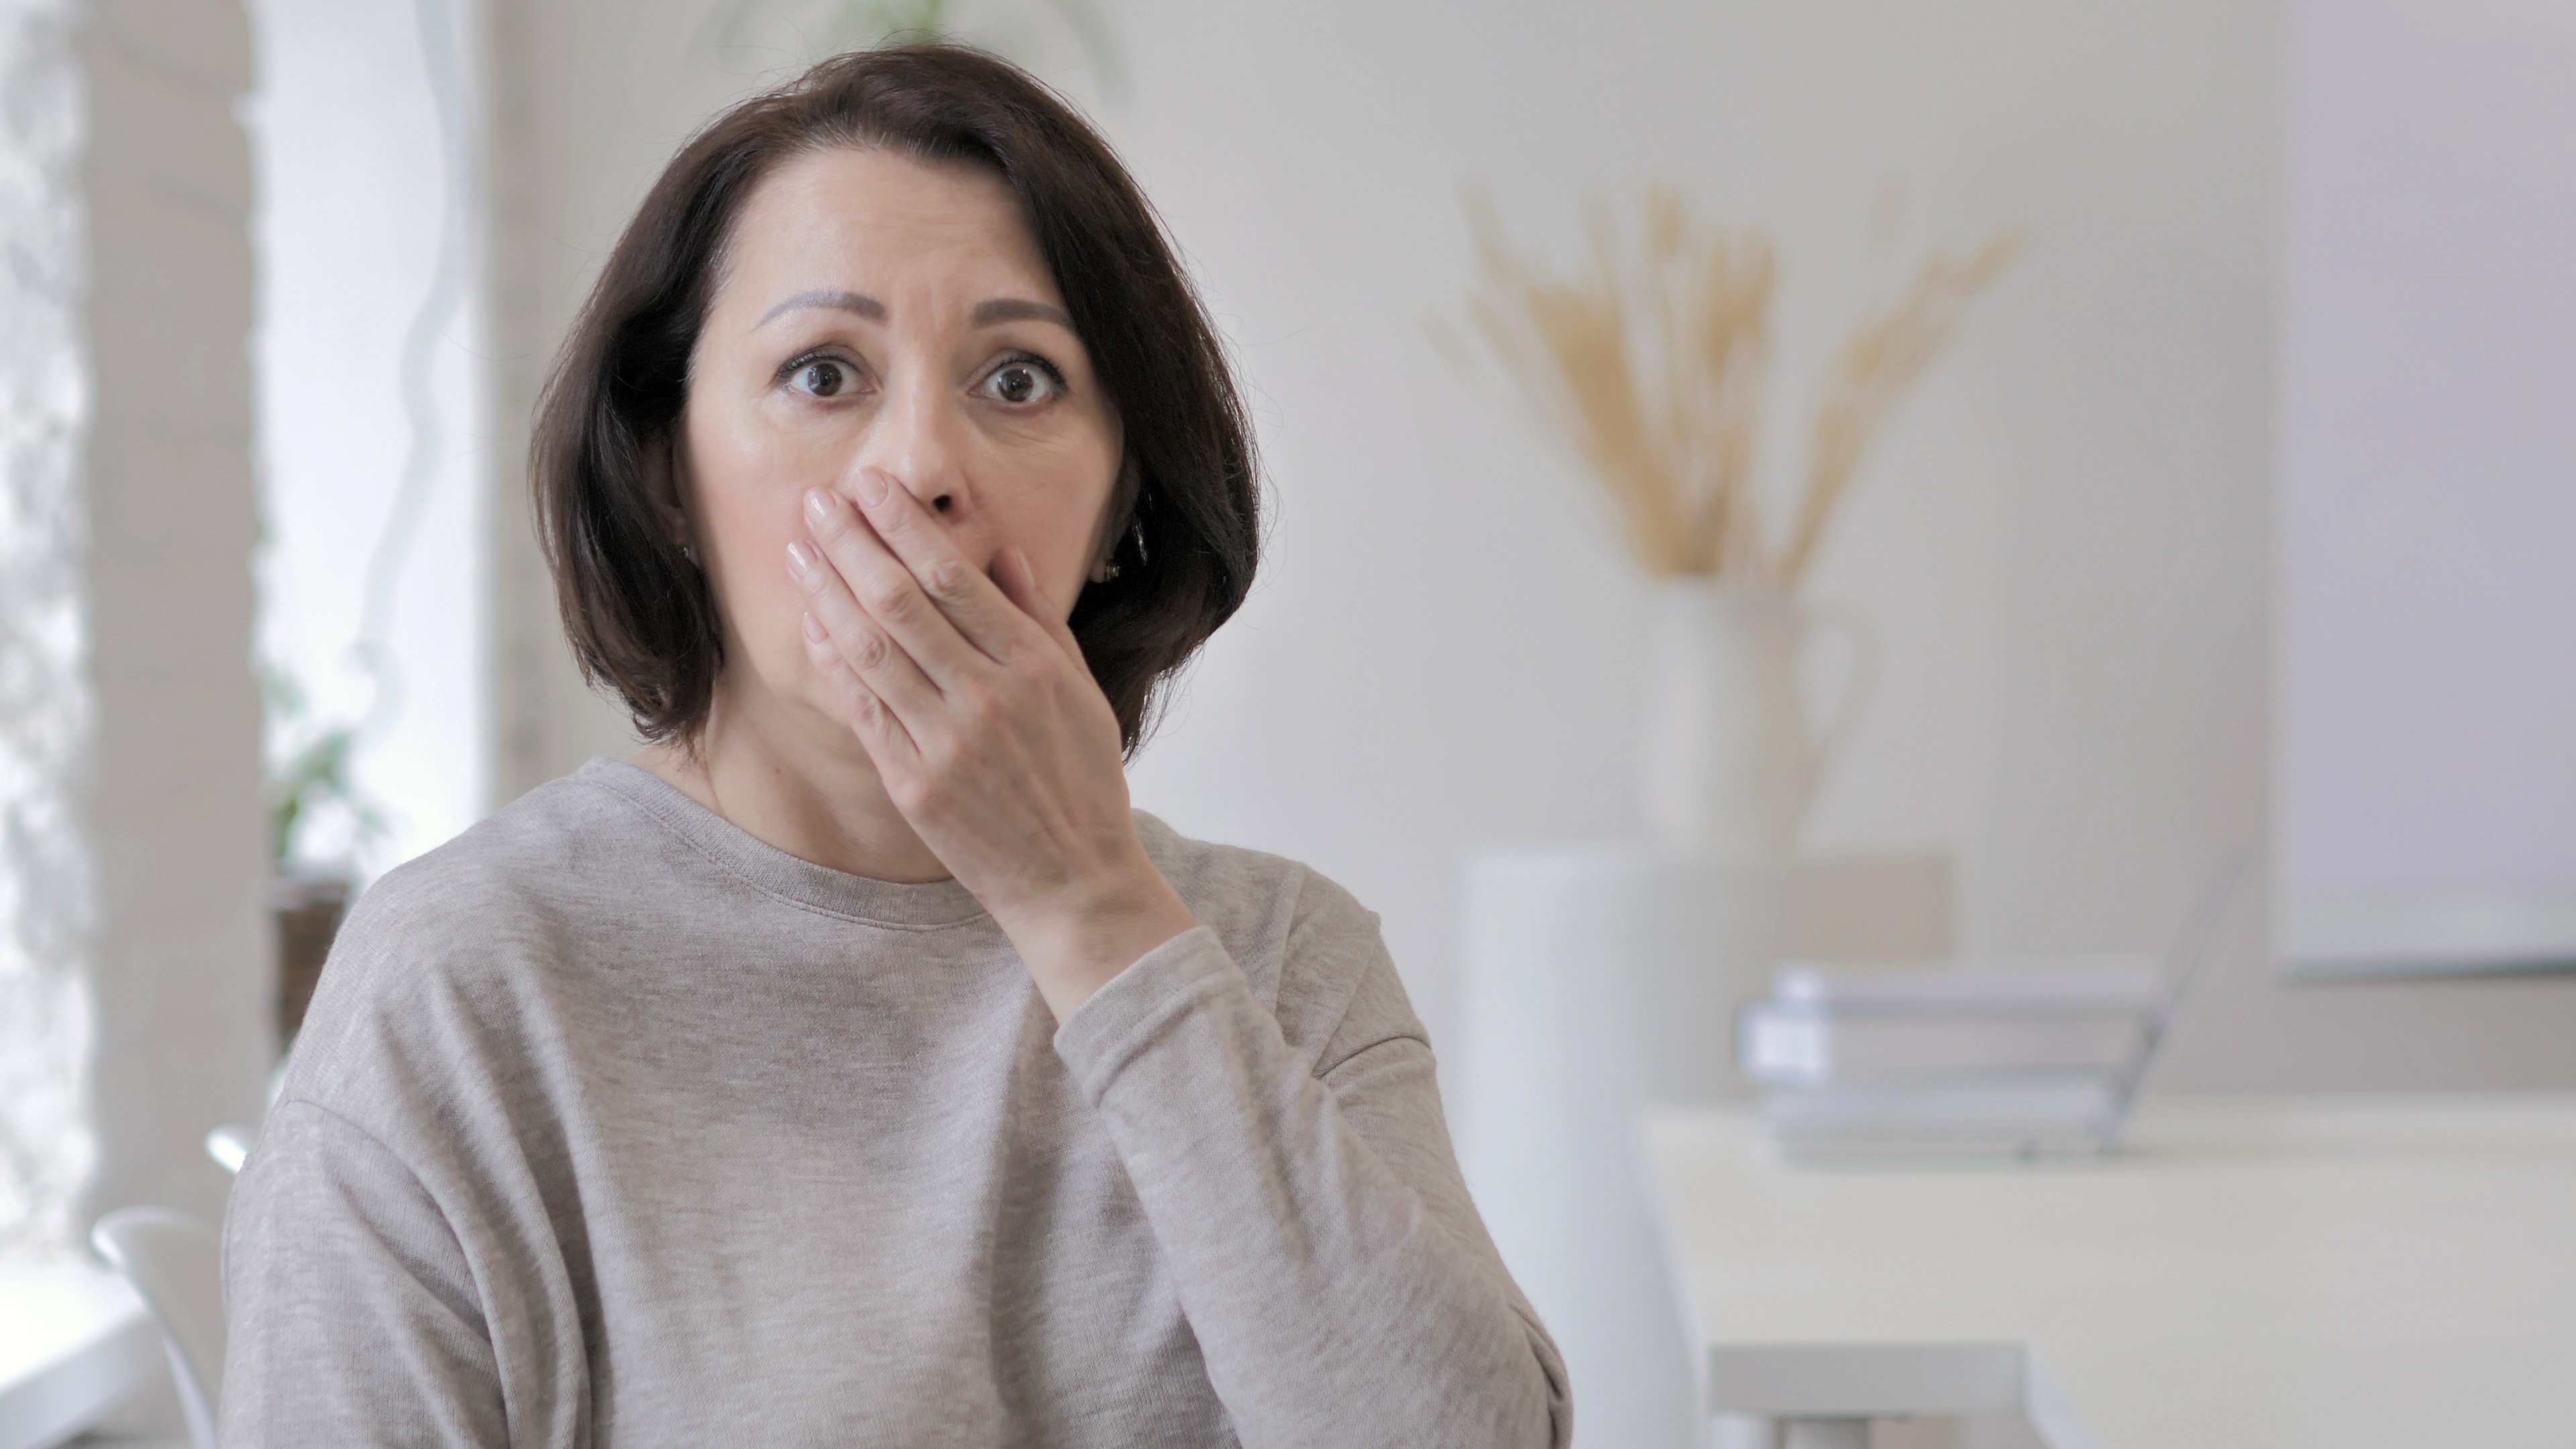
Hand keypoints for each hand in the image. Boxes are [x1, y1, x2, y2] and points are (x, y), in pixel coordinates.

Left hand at [786, 469, 1197, 1021]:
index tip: (869, 486)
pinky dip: (834, 663)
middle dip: (852, 543)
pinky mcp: (912, 784)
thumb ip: (1039, 619)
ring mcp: (945, 743)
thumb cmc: (1081, 782)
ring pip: (870, 650)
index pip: (953, 577)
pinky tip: (812, 624)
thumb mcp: (1081, 691)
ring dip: (827, 593)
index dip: (903, 525)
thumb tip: (1001, 553)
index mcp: (1034, 667)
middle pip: (901, 602)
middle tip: (817, 501)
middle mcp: (987, 698)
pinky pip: (862, 709)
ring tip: (799, 551)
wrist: (1072, 880)